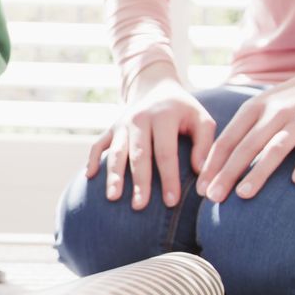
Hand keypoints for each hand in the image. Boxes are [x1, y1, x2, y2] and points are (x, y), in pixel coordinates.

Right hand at [86, 65, 215, 209]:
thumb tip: (200, 174)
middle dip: (139, 182)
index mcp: (163, 116)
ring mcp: (121, 124)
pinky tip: (89, 177)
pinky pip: (98, 145)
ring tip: (113, 197)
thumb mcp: (201, 120)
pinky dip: (93, 160)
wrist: (155, 88)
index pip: (166, 152)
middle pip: (139, 155)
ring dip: (113, 175)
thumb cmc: (183, 111)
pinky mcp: (110, 128)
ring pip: (116, 152)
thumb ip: (205, 145)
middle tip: (140, 207)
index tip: (171, 202)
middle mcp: (139, 119)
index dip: (169, 178)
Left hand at [196, 71, 294, 201]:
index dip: (211, 165)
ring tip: (243, 194)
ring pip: (275, 148)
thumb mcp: (264, 105)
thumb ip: (245, 129)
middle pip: (245, 147)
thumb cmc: (292, 99)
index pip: (226, 140)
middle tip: (213, 197)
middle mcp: (274, 112)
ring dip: (258, 172)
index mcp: (254, 108)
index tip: (200, 189)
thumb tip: (214, 163)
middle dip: (227, 173)